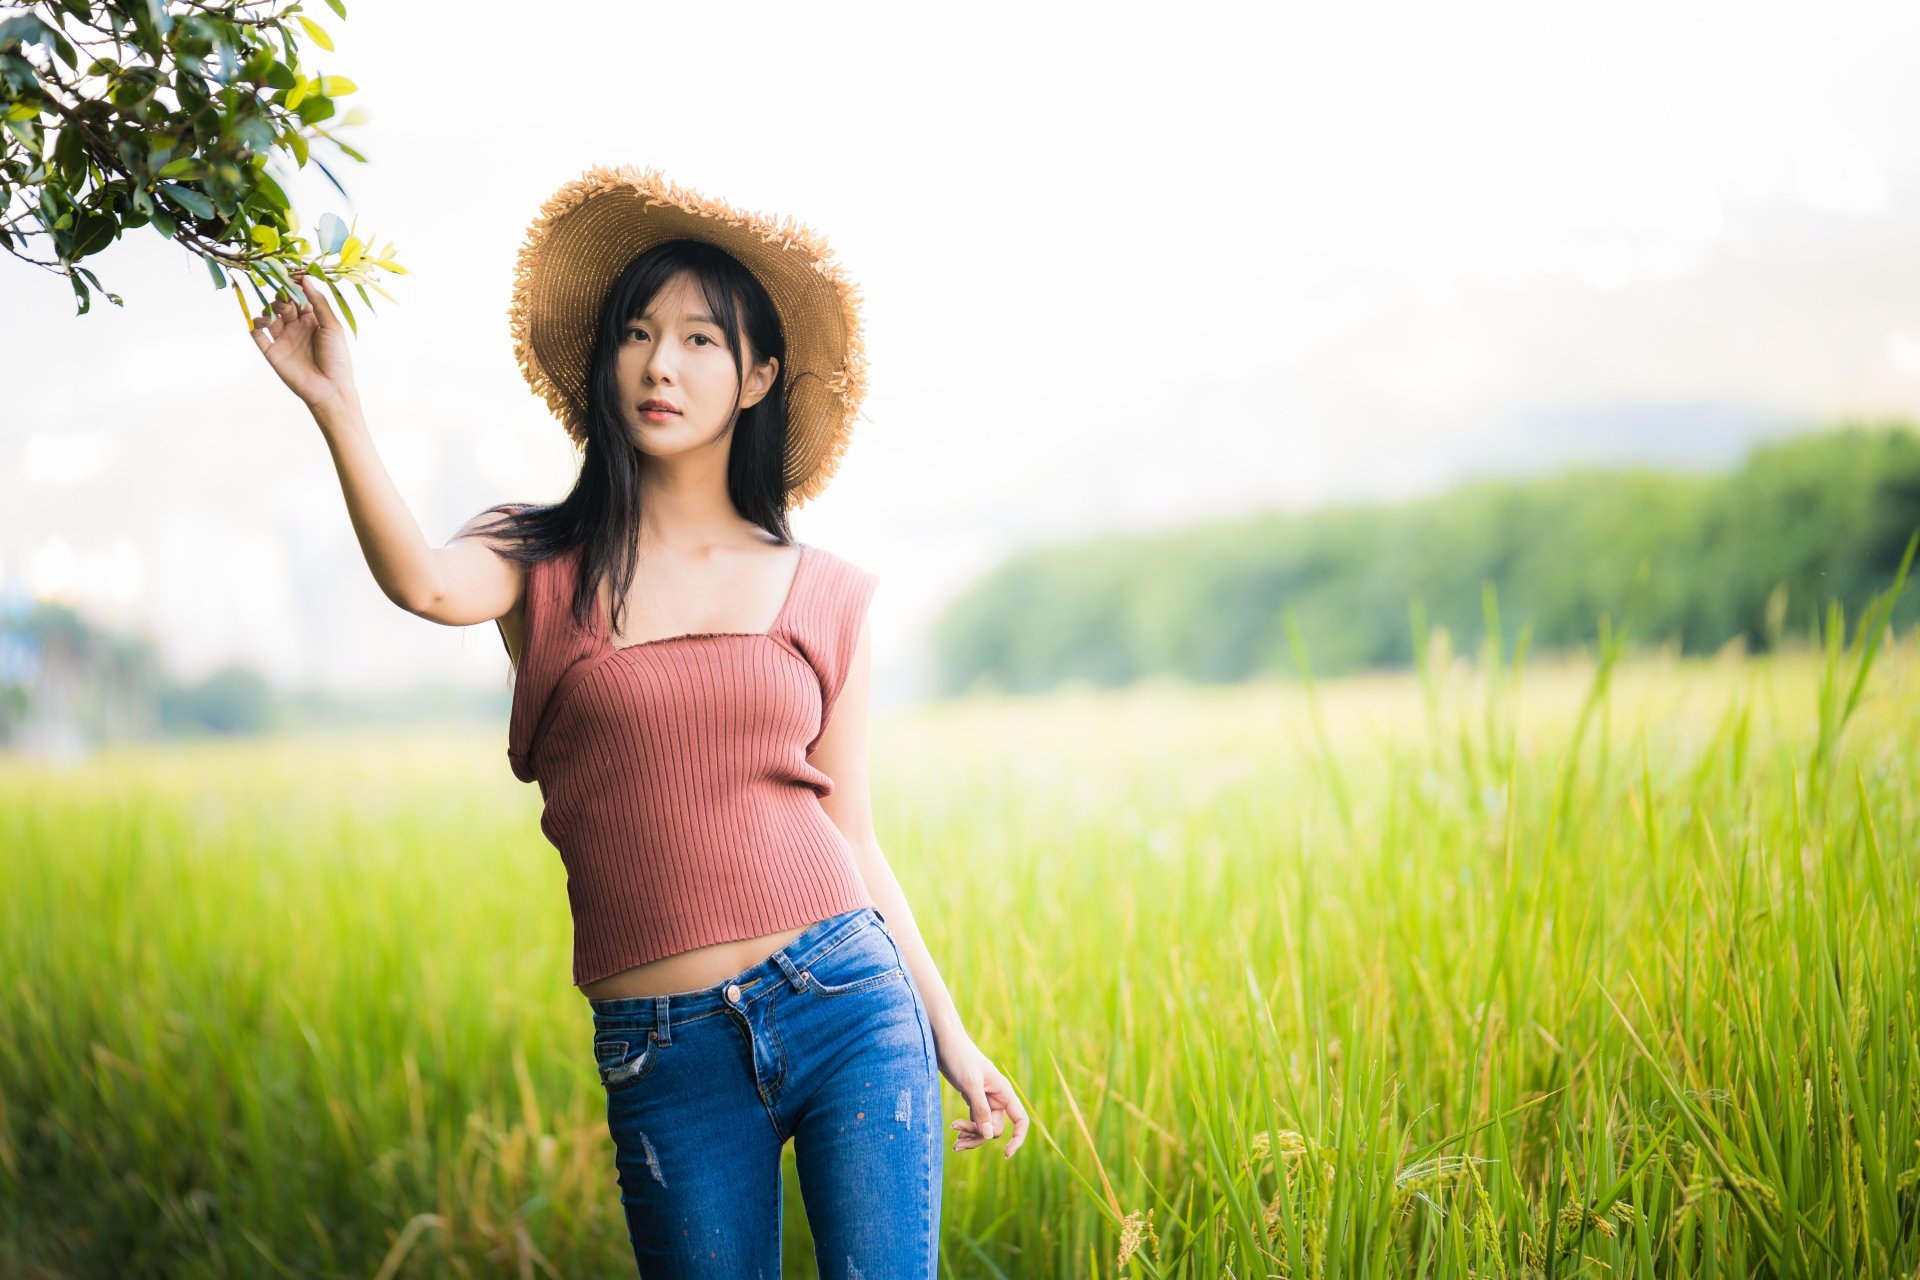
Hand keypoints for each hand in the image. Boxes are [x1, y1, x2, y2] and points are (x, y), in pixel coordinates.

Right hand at [248, 274, 358, 414]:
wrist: (330, 389)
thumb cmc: (337, 358)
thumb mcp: (332, 326)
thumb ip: (319, 302)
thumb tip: (305, 278)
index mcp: (313, 320)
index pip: (298, 297)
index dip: (293, 287)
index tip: (289, 276)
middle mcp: (296, 327)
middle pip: (281, 304)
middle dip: (280, 298)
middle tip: (285, 301)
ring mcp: (283, 339)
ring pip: (268, 316)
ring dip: (268, 310)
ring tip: (274, 315)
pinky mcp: (272, 352)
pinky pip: (257, 335)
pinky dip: (254, 325)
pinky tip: (260, 323)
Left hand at [937, 1029, 1028, 1158]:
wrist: (944, 1040)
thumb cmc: (959, 1056)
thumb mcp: (970, 1084)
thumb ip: (980, 1110)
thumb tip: (990, 1137)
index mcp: (1003, 1092)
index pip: (1020, 1120)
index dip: (1018, 1138)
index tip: (1006, 1155)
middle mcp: (997, 1097)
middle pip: (995, 1128)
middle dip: (979, 1137)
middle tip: (956, 1140)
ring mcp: (984, 1098)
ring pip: (984, 1126)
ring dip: (971, 1136)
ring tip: (954, 1143)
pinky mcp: (971, 1097)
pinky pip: (974, 1119)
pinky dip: (966, 1128)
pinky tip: (954, 1131)